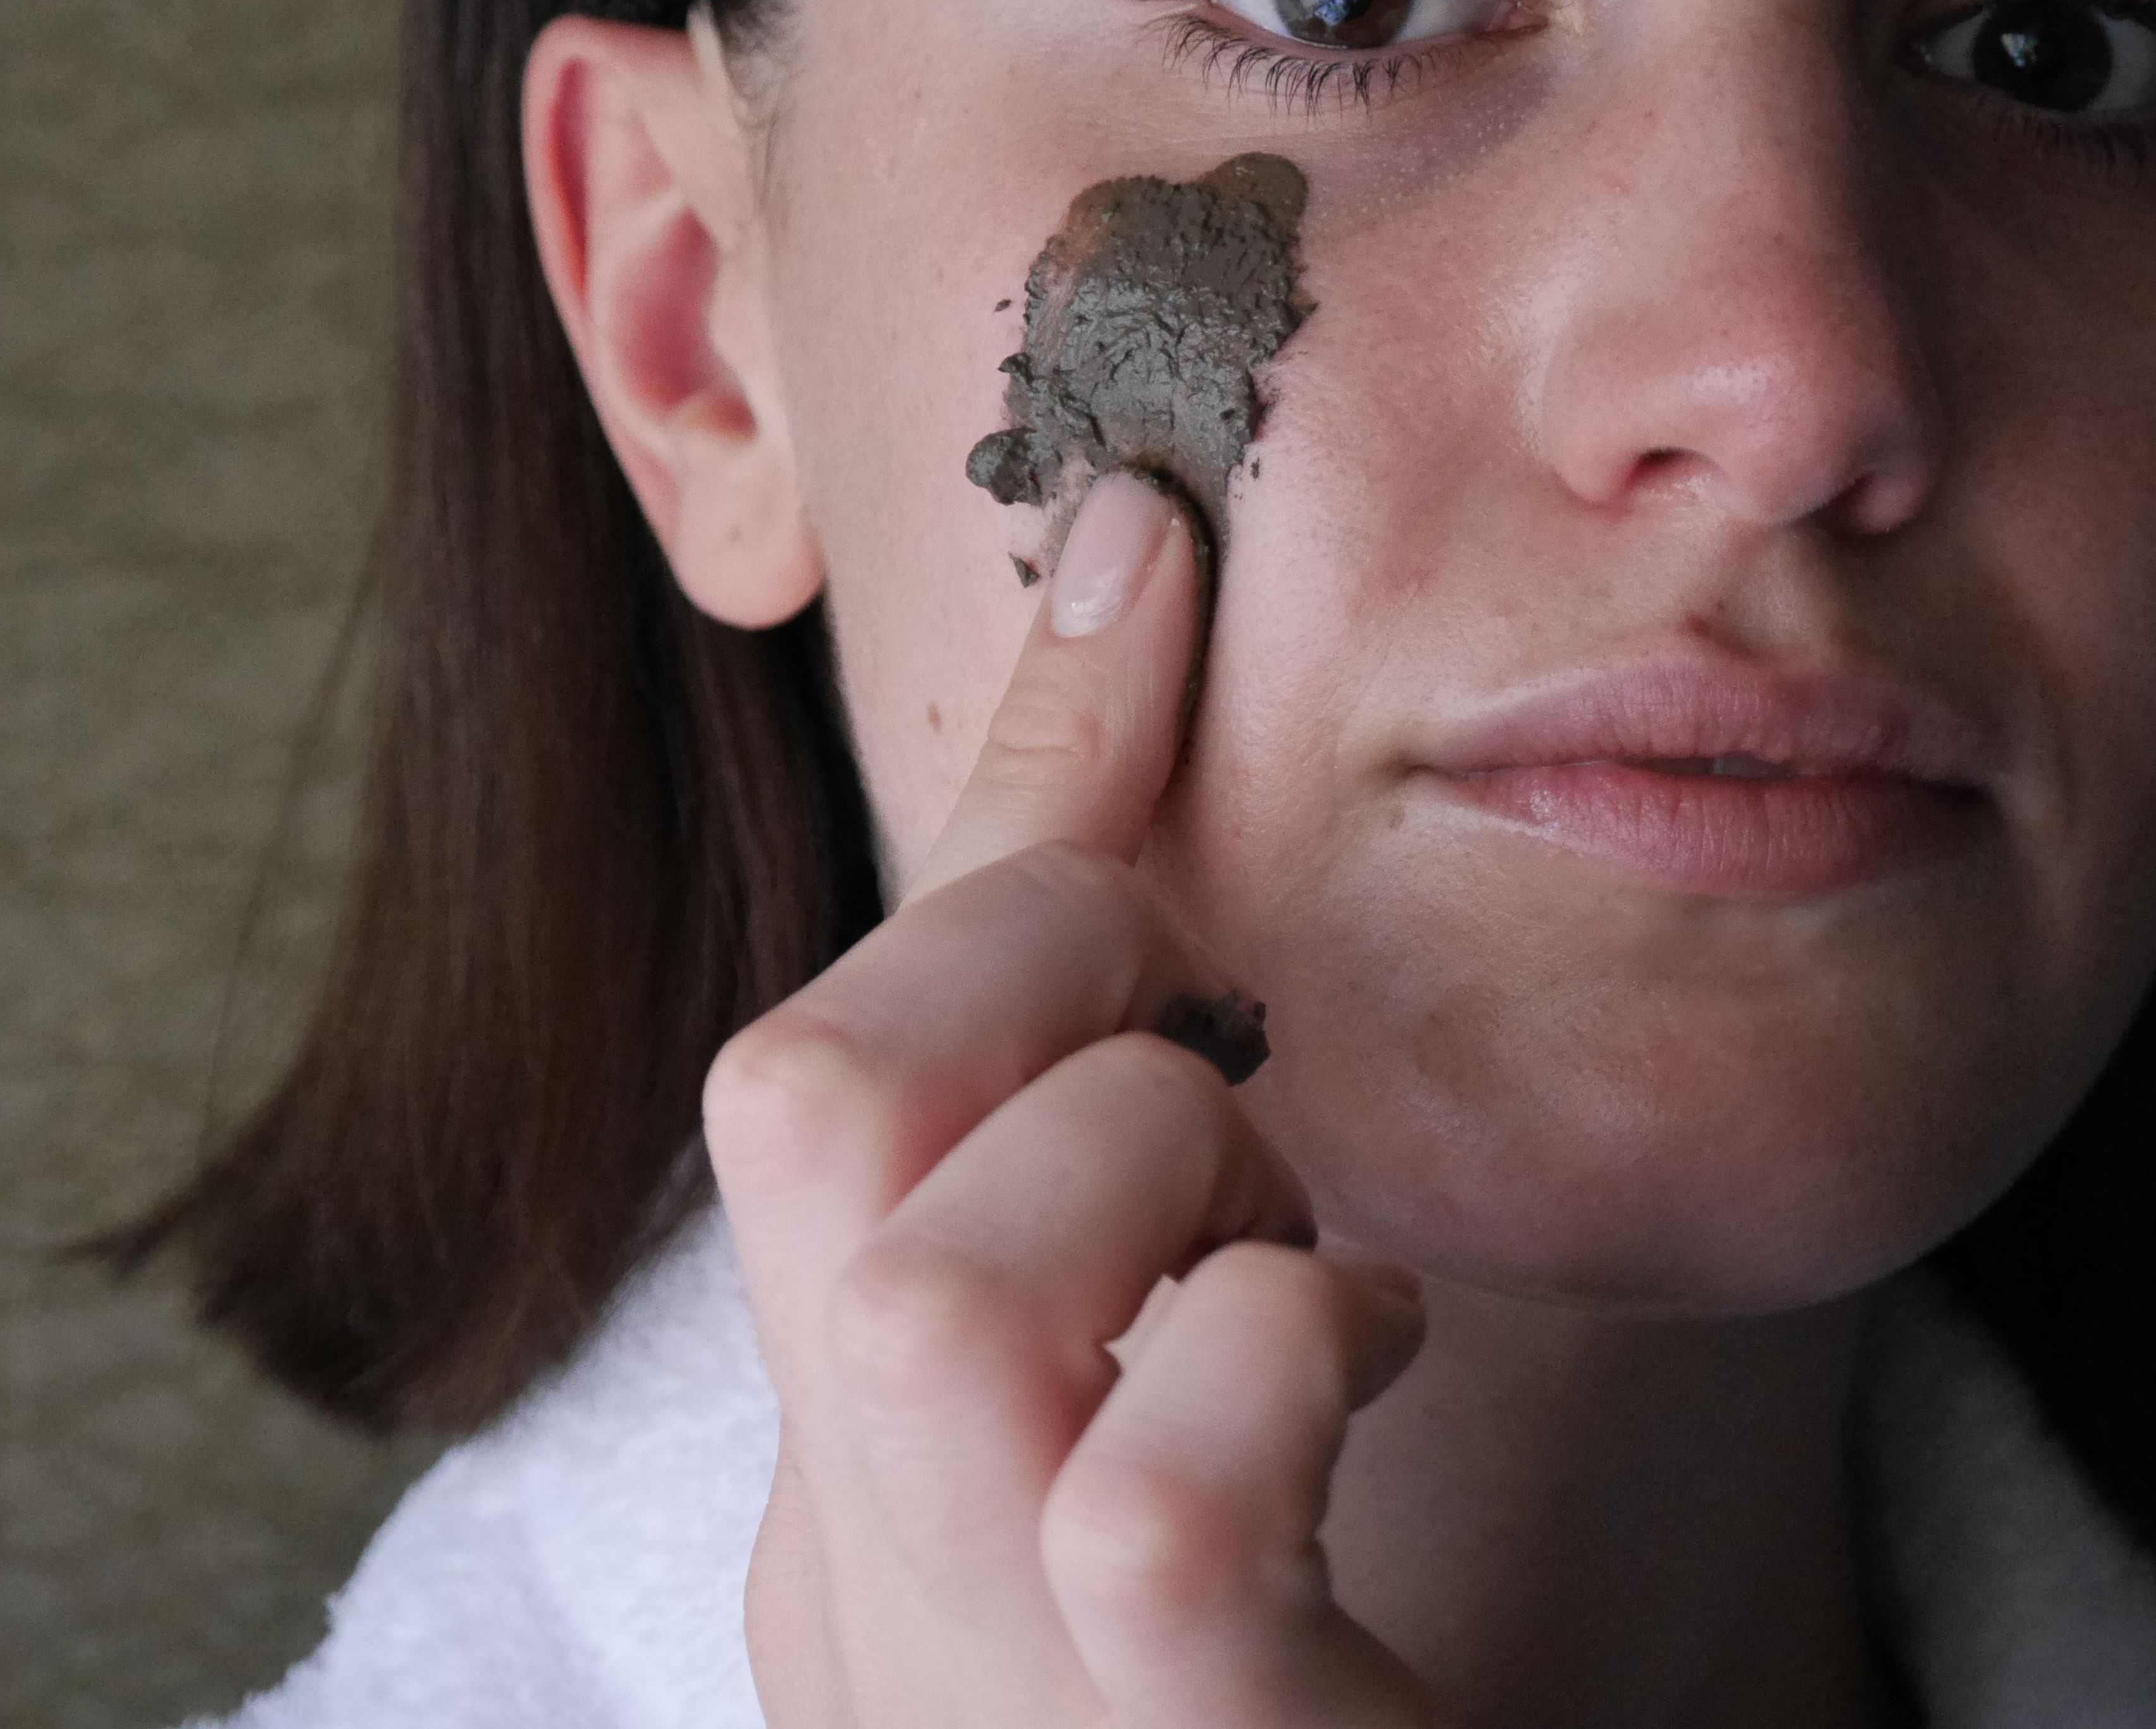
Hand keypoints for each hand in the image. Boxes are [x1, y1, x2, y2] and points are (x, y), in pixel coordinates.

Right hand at [706, 471, 1442, 1726]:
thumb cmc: (1280, 1677)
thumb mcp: (1164, 1386)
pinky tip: (1350, 1370)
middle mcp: (833, 1576)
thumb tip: (1147, 661)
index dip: (1002, 777)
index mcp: (820, 1478)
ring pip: (951, 1286)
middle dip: (1034, 969)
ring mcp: (965, 1685)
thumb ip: (1122, 1121)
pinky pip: (1149, 1490)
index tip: (1140, 541)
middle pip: (805, 1111)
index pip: (815, 1053)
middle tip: (1215, 1045)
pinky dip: (1280, 1352)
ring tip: (1290, 1257)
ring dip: (1179, 1173)